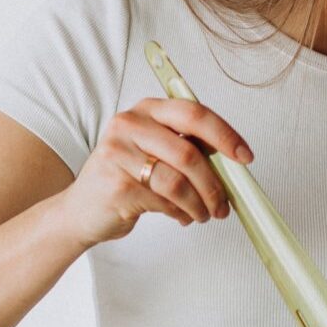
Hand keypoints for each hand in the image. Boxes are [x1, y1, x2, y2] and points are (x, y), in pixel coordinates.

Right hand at [53, 98, 252, 247]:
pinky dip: (182, 213)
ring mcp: (119, 154)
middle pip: (189, 153)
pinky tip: (182, 216)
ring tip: (204, 214)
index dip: (225, 135)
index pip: (194, 114)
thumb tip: (232, 160)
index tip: (245, 157)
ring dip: (200, 204)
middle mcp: (129, 125)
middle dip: (215, 184)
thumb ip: (186, 147)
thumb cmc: (124, 178)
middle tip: (224, 204)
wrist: (81, 210)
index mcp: (146, 109)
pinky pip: (164, 202)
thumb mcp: (154, 151)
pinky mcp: (117, 185)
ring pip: (179, 182)